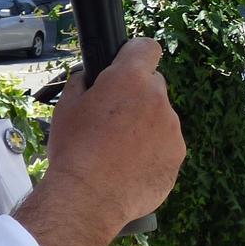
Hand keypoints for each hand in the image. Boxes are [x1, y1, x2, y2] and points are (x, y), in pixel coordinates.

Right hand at [46, 38, 183, 223]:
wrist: (88, 198)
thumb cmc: (73, 150)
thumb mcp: (66, 107)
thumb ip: (83, 83)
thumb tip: (89, 78)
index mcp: (130, 79)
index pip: (146, 47)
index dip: (134, 56)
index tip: (125, 68)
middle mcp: (158, 99)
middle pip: (153, 86)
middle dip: (137, 96)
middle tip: (113, 121)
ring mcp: (172, 129)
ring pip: (161, 118)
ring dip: (146, 127)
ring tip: (119, 152)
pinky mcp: (178, 156)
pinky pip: (167, 146)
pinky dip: (153, 153)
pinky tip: (130, 168)